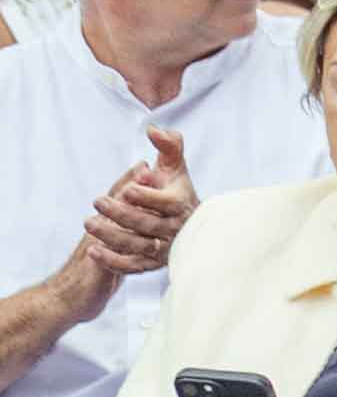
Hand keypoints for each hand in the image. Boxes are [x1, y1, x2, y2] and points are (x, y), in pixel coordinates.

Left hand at [75, 136, 194, 282]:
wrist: (189, 226)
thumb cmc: (176, 190)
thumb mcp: (175, 167)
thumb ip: (168, 145)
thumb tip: (152, 129)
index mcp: (181, 204)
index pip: (166, 204)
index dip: (147, 198)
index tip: (128, 189)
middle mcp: (175, 229)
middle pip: (147, 225)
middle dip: (121, 214)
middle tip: (96, 201)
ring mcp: (163, 249)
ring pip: (137, 246)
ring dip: (111, 236)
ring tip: (89, 223)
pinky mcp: (152, 264)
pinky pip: (132, 267)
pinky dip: (112, 261)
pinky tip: (92, 250)